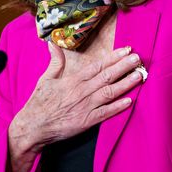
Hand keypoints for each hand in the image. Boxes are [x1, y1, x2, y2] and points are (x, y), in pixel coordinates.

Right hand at [9, 42, 141, 153]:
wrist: (32, 126)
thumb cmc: (38, 103)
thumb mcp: (45, 79)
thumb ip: (54, 62)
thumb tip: (53, 44)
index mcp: (73, 80)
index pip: (97, 66)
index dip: (113, 57)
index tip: (126, 50)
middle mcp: (82, 91)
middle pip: (107, 76)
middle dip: (124, 66)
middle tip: (138, 59)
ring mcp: (85, 106)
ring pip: (109, 92)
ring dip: (125, 84)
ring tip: (139, 75)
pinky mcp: (86, 121)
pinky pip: (105, 113)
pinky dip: (117, 107)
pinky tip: (129, 101)